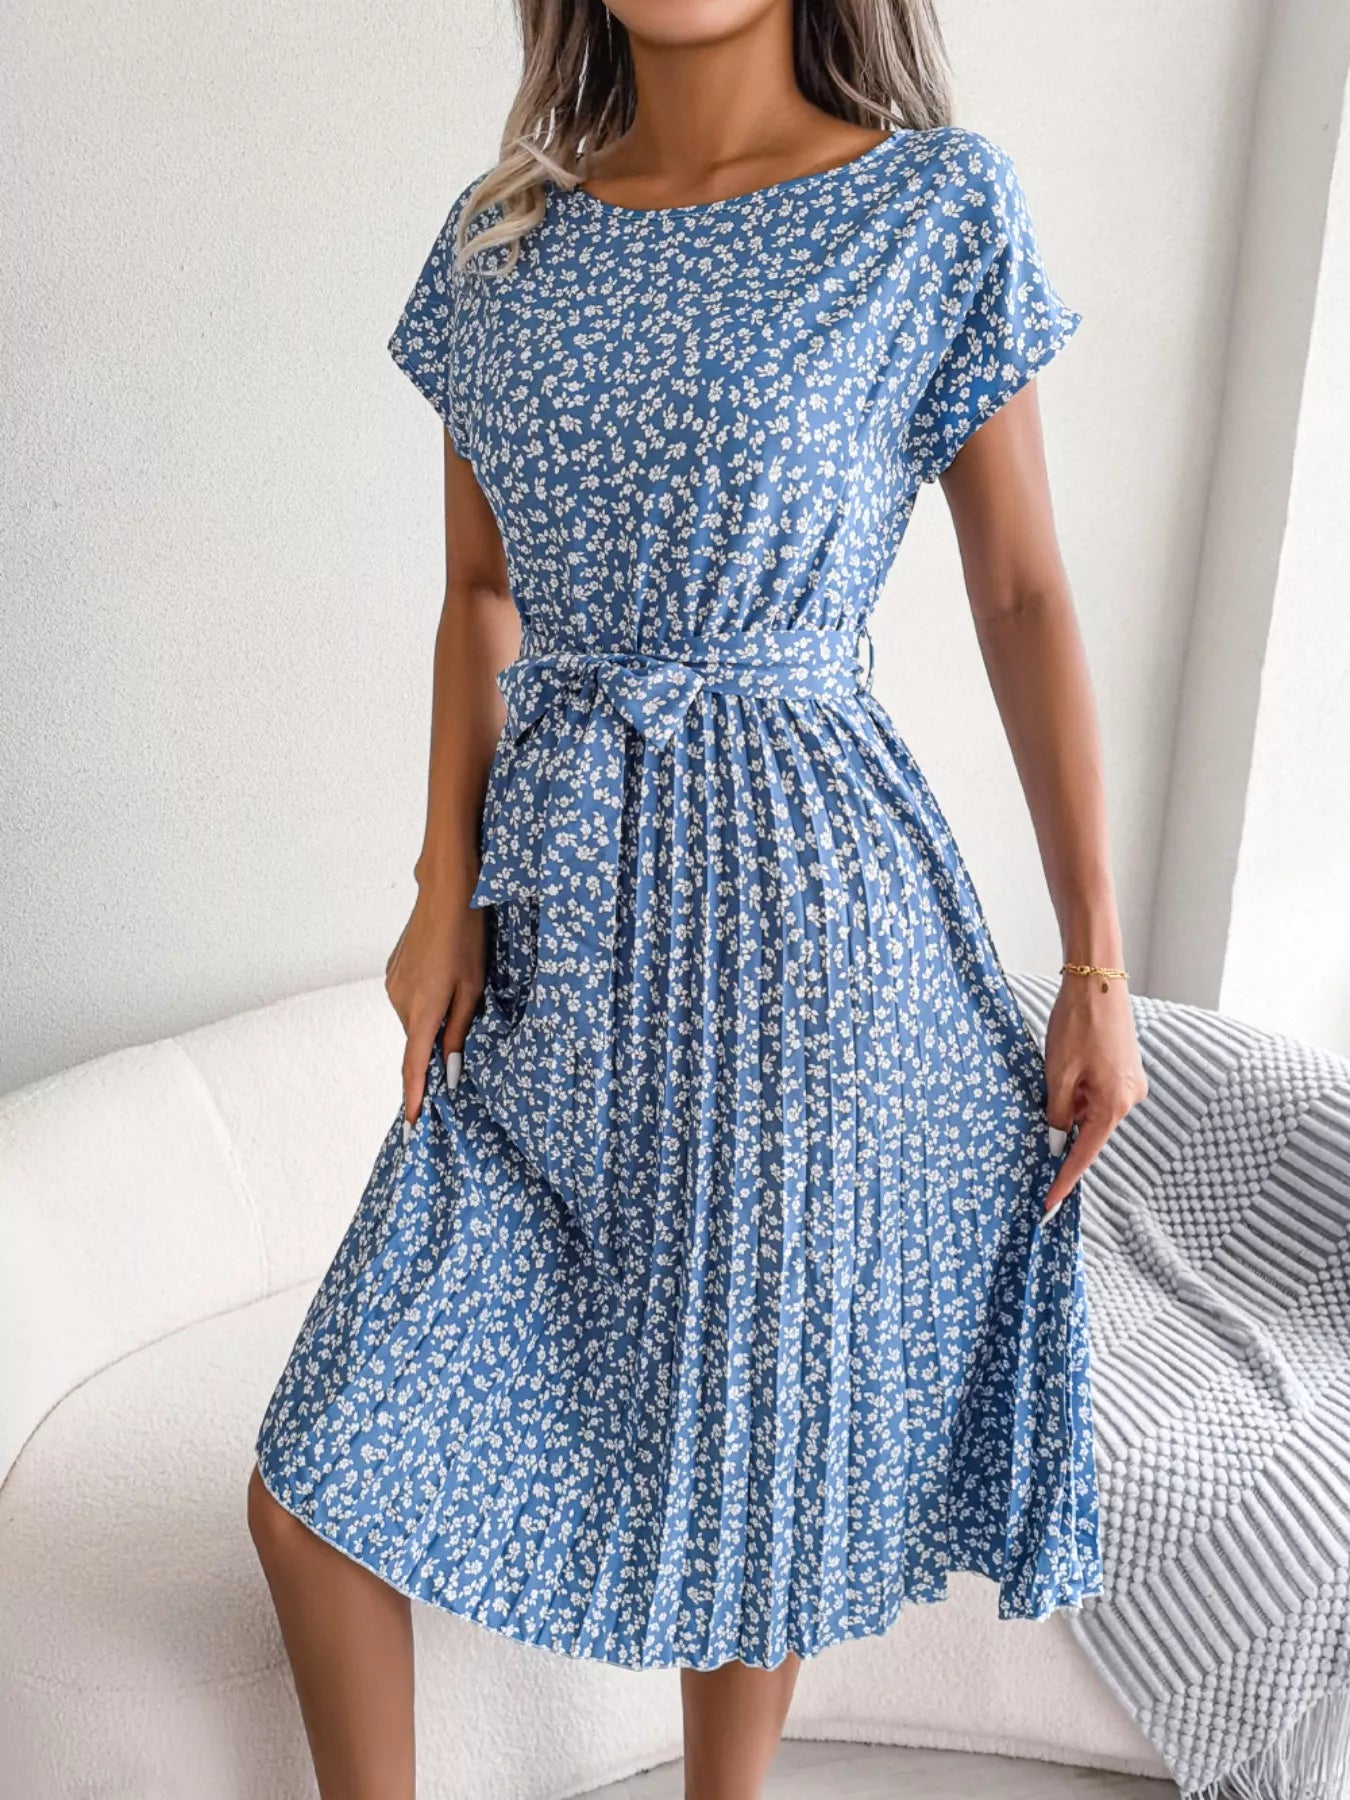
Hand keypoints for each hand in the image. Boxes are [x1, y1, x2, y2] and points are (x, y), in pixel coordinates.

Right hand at [384, 880, 485, 1125]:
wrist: (445, 894)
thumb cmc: (467, 939)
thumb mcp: (473, 988)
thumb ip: (458, 1031)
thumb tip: (448, 1069)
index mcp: (423, 1010)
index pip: (414, 1066)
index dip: (415, 1096)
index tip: (414, 1123)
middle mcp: (400, 1001)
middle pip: (416, 1042)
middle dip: (432, 1050)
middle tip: (457, 1040)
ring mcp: (392, 985)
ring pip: (413, 1020)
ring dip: (430, 1020)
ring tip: (455, 991)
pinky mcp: (391, 972)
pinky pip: (407, 1000)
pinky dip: (423, 1002)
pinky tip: (440, 978)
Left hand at [1041, 975, 1147, 1214]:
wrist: (1097, 982)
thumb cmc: (1076, 1025)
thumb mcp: (1057, 1073)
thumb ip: (1057, 1112)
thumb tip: (1056, 1138)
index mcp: (1114, 1105)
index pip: (1084, 1154)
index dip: (1064, 1179)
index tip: (1049, 1204)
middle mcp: (1130, 1098)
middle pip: (1089, 1130)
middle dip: (1063, 1128)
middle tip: (1043, 1102)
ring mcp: (1131, 1083)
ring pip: (1092, 1109)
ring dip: (1070, 1103)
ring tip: (1057, 1067)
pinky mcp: (1126, 1069)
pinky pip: (1098, 1093)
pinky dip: (1079, 1090)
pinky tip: (1067, 1067)